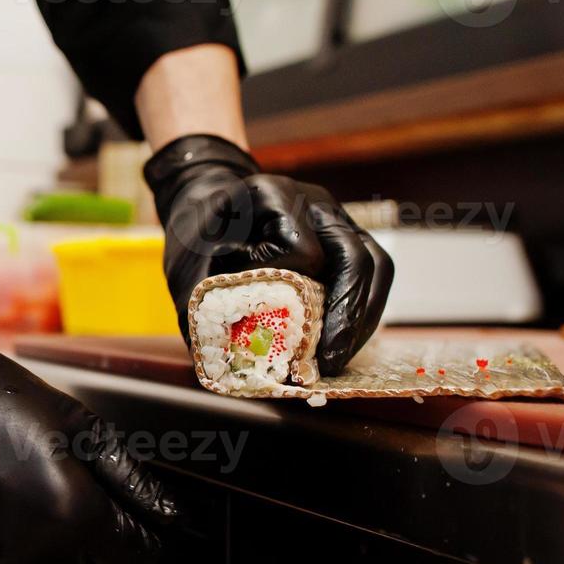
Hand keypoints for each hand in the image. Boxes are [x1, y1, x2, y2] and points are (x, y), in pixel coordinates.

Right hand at [0, 249, 177, 563]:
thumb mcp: (76, 423)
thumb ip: (130, 480)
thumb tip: (170, 518)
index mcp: (72, 516)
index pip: (136, 560)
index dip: (142, 537)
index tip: (133, 518)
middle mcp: (30, 555)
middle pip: (86, 562)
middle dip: (82, 527)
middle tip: (47, 471)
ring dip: (35, 534)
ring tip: (3, 476)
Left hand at [144, 135, 392, 375]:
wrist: (206, 208)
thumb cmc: (198, 239)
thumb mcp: (187, 268)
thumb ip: (202, 312)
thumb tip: (226, 368)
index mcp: (269, 195)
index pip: (299, 247)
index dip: (287, 284)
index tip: (262, 310)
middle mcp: (313, 201)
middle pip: (353, 255)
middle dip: (345, 314)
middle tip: (329, 359)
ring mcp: (337, 218)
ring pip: (375, 264)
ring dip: (362, 318)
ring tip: (339, 359)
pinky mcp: (350, 238)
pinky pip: (375, 273)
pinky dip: (365, 312)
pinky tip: (345, 343)